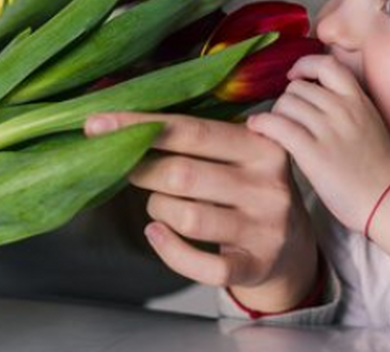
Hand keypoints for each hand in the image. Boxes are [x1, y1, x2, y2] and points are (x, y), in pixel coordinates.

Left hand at [85, 112, 318, 311]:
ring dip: (157, 208)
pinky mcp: (257, 264)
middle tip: (132, 169)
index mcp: (261, 145)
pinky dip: (169, 250)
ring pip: (187, 216)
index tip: (96, 124)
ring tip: (158, 204)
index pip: (192, 130)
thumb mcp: (238, 155)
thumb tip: (120, 124)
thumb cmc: (247, 189)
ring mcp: (266, 227)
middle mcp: (268, 184)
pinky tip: (157, 235)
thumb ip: (196, 136)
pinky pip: (203, 265)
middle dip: (143, 171)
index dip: (140, 126)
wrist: (293, 246)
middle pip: (182, 173)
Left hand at [246, 55, 389, 232]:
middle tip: (287, 120)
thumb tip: (313, 97)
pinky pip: (278, 125)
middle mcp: (343, 109)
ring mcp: (329, 129)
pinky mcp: (314, 152)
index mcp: (358, 100)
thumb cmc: (377, 168)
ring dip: (275, 115)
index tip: (295, 76)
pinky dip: (262, 123)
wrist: (387, 199)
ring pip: (285, 104)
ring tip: (277, 130)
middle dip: (288, 101)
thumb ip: (346, 106)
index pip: (326, 64)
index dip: (305, 66)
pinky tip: (257, 128)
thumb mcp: (369, 123)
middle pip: (298, 87)